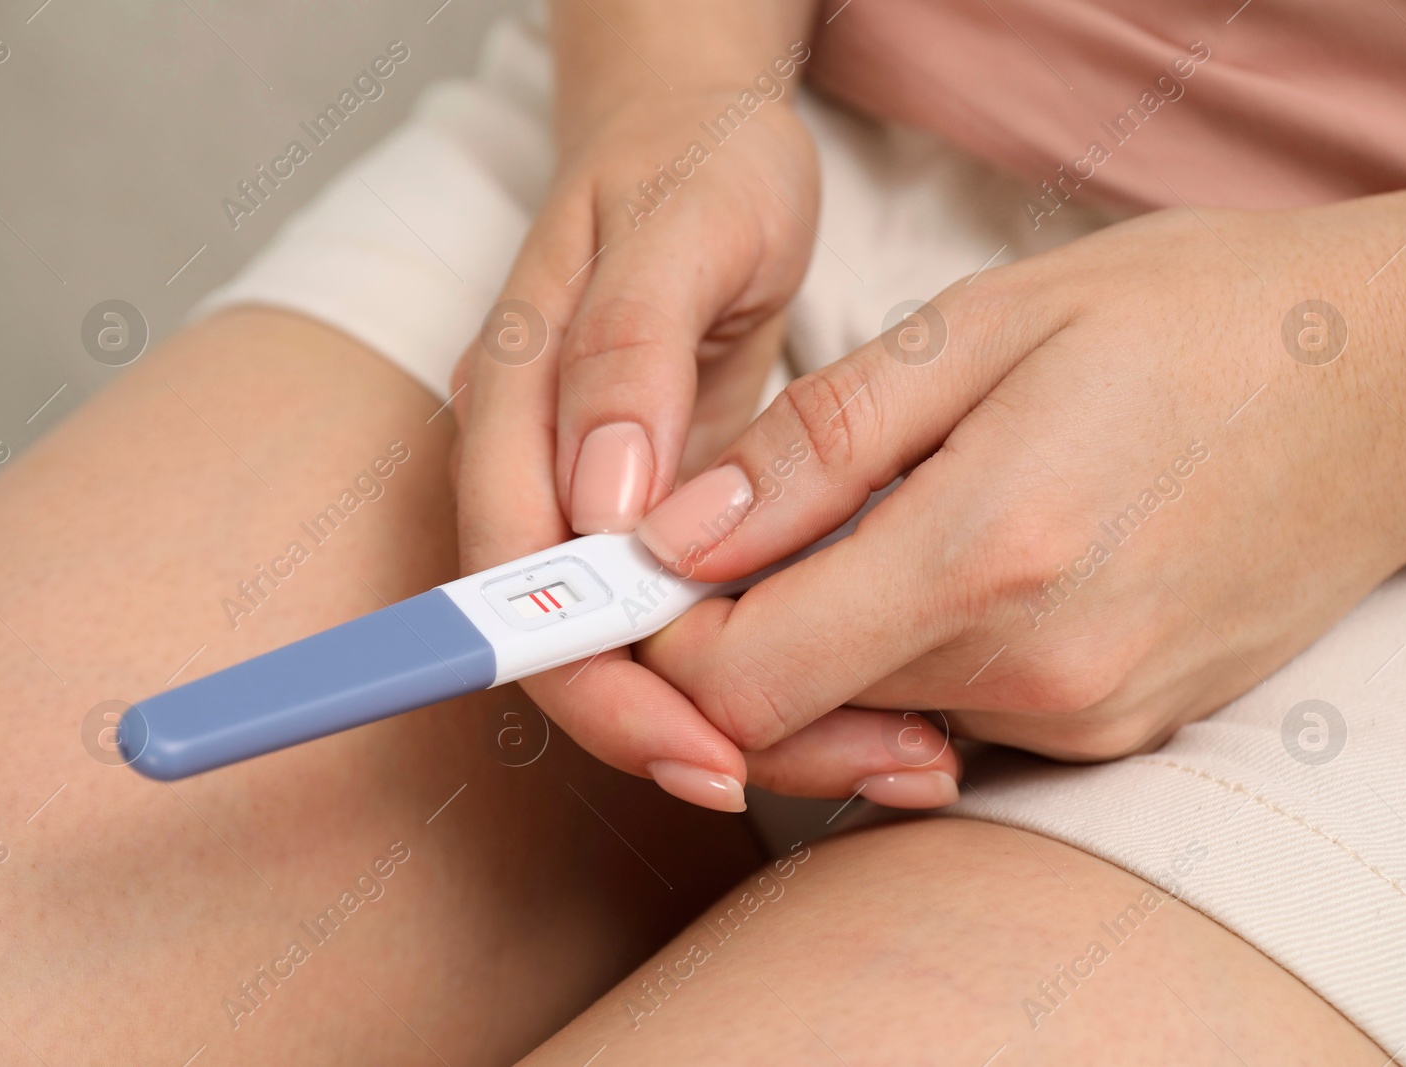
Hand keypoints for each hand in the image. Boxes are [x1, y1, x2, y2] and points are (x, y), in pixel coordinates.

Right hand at [449, 76, 961, 807]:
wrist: (704, 150)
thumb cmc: (692, 168)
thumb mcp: (680, 226)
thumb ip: (626, 350)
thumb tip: (600, 504)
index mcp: (510, 408)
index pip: (518, 589)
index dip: (598, 687)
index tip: (704, 749)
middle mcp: (540, 474)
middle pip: (582, 652)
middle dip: (694, 733)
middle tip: (853, 765)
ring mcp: (600, 503)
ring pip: (649, 657)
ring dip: (758, 720)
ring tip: (896, 751)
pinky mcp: (664, 520)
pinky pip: (703, 622)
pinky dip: (781, 669)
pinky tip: (879, 695)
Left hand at [632, 180, 1405, 761]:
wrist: (1397, 386)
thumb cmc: (1195, 319)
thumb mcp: (984, 326)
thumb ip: (816, 446)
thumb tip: (675, 536)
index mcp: (985, 558)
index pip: (745, 683)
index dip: (668, 634)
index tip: (654, 564)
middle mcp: (1037, 673)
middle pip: (798, 715)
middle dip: (744, 631)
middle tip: (757, 521)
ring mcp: (1088, 717)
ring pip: (874, 717)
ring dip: (838, 634)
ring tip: (890, 516)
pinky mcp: (1123, 732)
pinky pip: (962, 717)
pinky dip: (922, 650)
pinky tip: (971, 559)